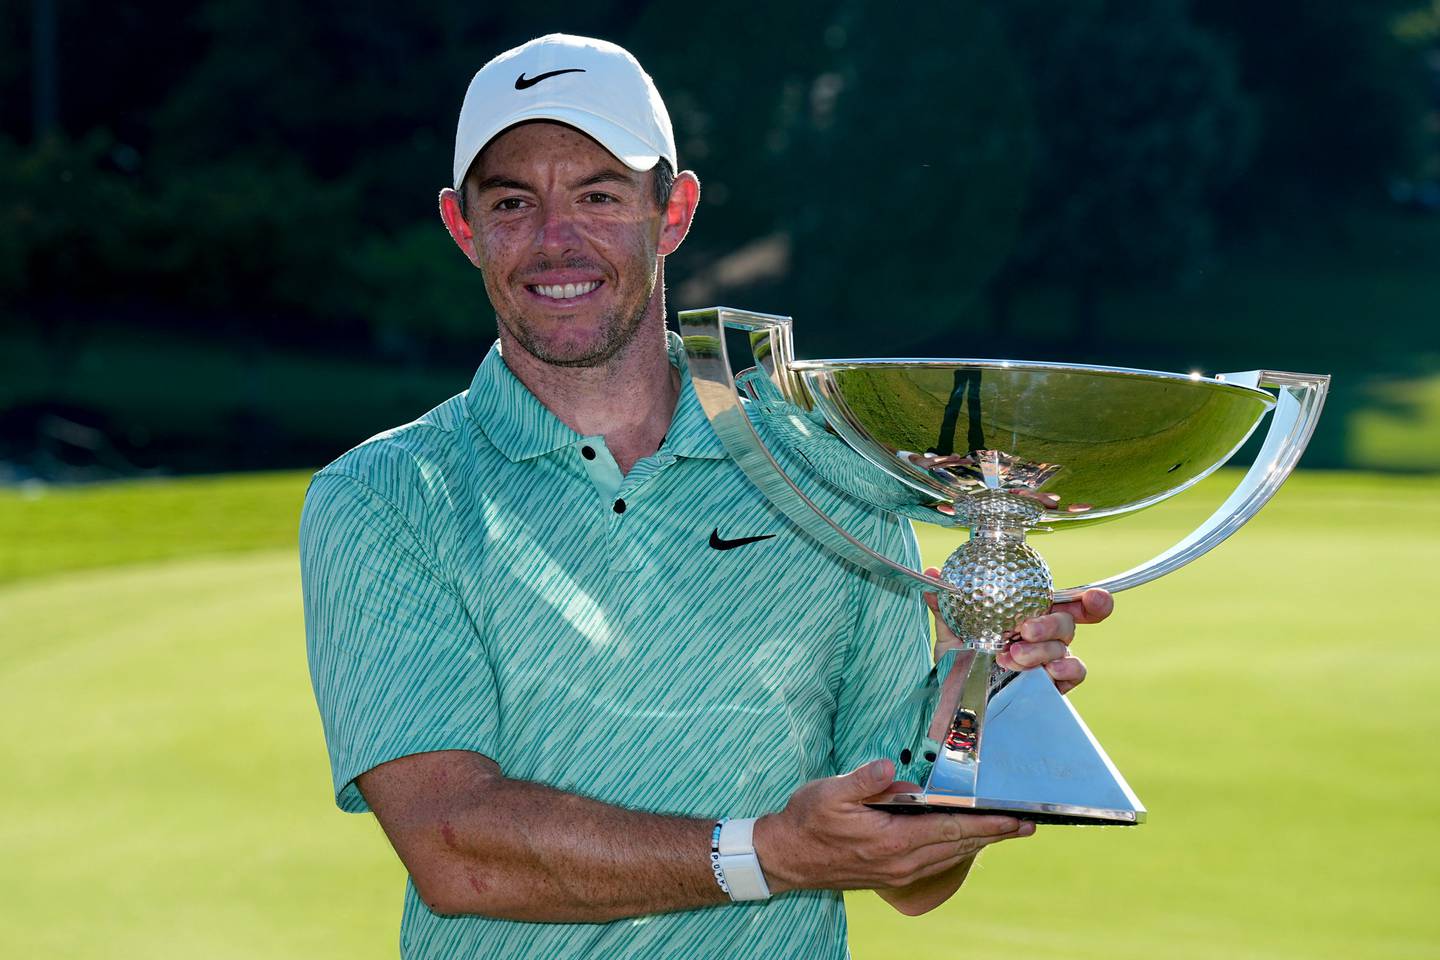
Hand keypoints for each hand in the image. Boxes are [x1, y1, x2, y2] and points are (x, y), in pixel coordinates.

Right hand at [752, 759, 1033, 893]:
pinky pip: (936, 861)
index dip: (988, 824)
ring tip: (1005, 832)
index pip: (952, 829)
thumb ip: (863, 780)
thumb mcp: (829, 792)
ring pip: (951, 856)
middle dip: (995, 834)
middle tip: (1028, 825)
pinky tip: (965, 841)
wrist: (786, 858)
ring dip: (980, 843)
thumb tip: (888, 767)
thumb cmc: (807, 821)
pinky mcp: (893, 873)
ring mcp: (899, 871)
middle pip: (960, 845)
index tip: (1016, 819)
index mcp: (893, 840)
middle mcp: (902, 861)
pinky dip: (957, 849)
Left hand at [922, 566, 1112, 694]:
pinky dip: (1064, 670)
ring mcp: (1049, 661)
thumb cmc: (959, 659)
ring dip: (1040, 650)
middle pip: (1067, 621)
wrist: (953, 698)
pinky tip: (1048, 671)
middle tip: (1024, 630)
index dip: (1087, 599)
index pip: (1065, 600)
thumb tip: (932, 573)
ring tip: (1010, 656)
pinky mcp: (1052, 685)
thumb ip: (946, 604)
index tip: (1092, 599)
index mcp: (1028, 614)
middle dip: (1051, 623)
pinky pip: (1072, 674)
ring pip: (1063, 648)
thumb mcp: (950, 631)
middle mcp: (1044, 635)